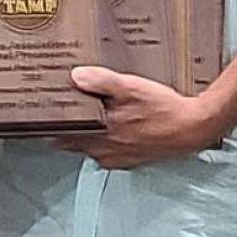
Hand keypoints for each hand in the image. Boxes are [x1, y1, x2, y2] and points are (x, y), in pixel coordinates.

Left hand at [54, 66, 226, 168]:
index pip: (61, 135)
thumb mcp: (131, 87)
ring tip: (85, 113)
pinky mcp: (131, 159)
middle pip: (72, 141)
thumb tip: (75, 77)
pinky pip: (107, 150)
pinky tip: (112, 125)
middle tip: (60, 109)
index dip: (50, 124)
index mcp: (99, 136)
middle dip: (65, 127)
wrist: (195, 128)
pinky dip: (104, 139)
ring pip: (89, 146)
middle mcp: (104, 152)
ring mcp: (117, 158)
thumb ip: (101, 82)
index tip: (41, 113)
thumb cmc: (164, 109)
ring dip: (85, 133)